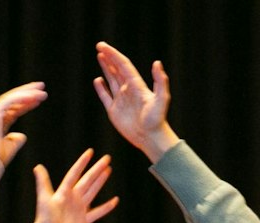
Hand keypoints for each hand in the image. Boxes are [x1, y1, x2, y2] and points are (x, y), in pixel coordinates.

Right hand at [0, 82, 47, 165]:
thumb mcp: (10, 147)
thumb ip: (16, 140)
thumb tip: (22, 135)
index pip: (14, 108)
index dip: (27, 103)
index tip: (39, 99)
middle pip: (13, 99)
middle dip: (27, 92)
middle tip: (41, 87)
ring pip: (12, 98)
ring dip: (27, 93)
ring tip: (41, 91)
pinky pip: (9, 100)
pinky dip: (21, 97)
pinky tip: (33, 97)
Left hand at [35, 149, 119, 222]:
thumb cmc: (44, 219)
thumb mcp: (44, 199)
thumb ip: (42, 183)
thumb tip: (37, 167)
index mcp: (64, 192)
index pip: (75, 174)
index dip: (82, 163)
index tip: (90, 152)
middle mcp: (73, 198)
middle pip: (88, 180)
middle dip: (97, 169)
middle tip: (107, 158)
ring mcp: (80, 208)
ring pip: (93, 191)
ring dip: (100, 181)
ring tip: (108, 170)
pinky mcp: (84, 220)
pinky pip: (98, 212)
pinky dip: (106, 207)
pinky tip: (115, 200)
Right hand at [94, 42, 178, 160]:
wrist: (151, 138)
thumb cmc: (157, 119)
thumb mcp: (162, 99)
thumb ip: (160, 81)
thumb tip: (157, 63)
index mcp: (136, 85)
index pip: (123, 65)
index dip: (113, 55)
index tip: (103, 46)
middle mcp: (128, 90)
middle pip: (116, 69)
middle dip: (109, 57)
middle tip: (100, 46)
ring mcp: (121, 100)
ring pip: (111, 80)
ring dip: (106, 68)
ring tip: (100, 56)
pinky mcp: (114, 111)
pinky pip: (105, 97)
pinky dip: (101, 88)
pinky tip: (97, 80)